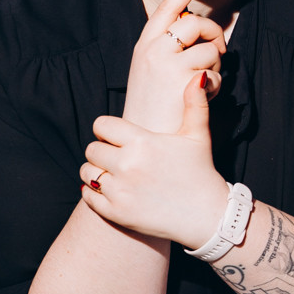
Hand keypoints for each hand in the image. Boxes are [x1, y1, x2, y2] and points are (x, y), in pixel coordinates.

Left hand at [81, 72, 228, 248]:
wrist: (207, 216)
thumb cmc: (202, 172)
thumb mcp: (198, 136)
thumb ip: (195, 104)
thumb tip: (198, 77)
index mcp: (143, 142)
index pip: (101, 125)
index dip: (107, 130)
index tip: (117, 137)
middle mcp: (128, 164)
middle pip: (92, 149)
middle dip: (101, 150)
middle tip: (116, 156)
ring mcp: (120, 190)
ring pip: (86, 173)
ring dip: (95, 171)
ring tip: (111, 173)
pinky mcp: (117, 213)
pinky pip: (88, 197)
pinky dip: (94, 193)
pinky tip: (109, 190)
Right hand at [123, 0, 225, 131]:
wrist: (143, 141)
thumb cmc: (153, 112)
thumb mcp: (152, 74)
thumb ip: (170, 51)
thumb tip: (200, 31)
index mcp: (144, 46)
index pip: (166, 8)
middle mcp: (152, 49)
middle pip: (195, 22)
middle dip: (214, 34)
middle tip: (217, 54)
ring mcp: (166, 61)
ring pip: (208, 46)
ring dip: (216, 65)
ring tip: (204, 83)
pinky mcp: (182, 77)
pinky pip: (214, 69)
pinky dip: (217, 84)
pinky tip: (204, 97)